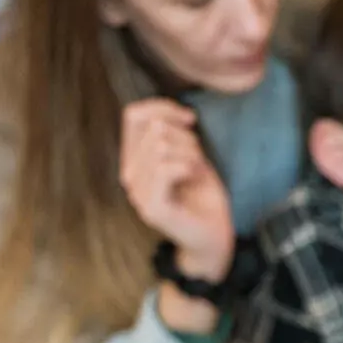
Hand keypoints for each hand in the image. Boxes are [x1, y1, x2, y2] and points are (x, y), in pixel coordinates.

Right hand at [119, 99, 234, 279]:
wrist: (213, 235)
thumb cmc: (203, 195)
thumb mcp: (189, 153)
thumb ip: (174, 132)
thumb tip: (176, 115)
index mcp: (133, 160)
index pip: (133, 115)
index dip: (163, 108)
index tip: (191, 119)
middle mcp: (129, 176)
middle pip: (154, 129)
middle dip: (186, 139)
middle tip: (198, 163)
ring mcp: (138, 193)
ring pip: (161, 147)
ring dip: (191, 155)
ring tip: (198, 174)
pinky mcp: (152, 208)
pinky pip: (165, 168)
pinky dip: (188, 167)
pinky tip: (195, 178)